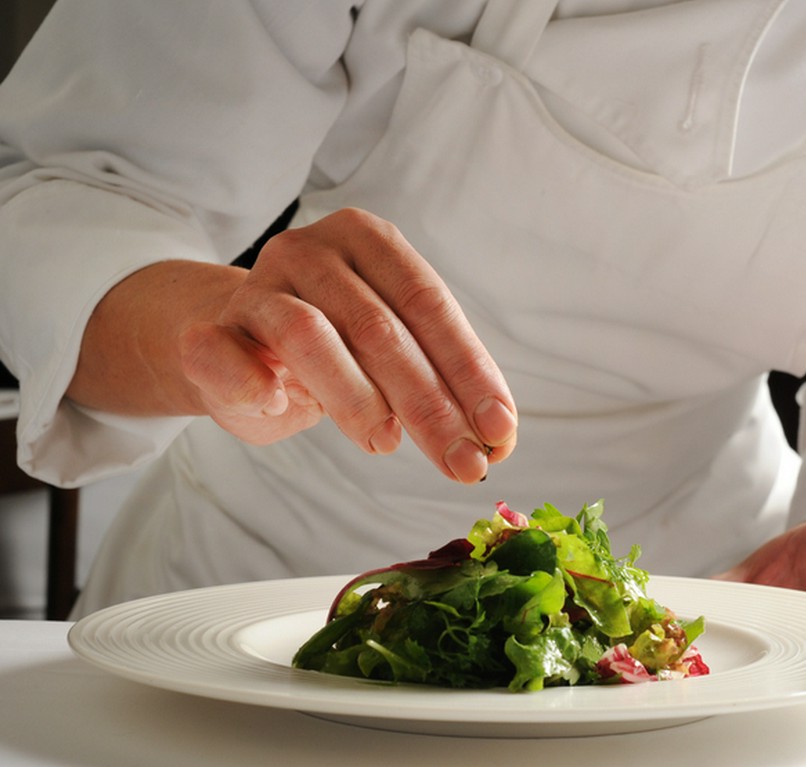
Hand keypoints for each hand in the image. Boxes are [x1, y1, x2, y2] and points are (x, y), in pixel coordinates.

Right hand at [179, 207, 516, 482]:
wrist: (240, 345)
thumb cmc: (335, 349)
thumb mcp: (392, 355)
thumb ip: (440, 380)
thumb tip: (498, 437)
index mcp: (370, 242)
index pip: (430, 305)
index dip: (468, 371)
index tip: (499, 430)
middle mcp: (313, 251)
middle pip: (380, 327)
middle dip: (430, 405)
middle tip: (462, 462)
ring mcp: (257, 287)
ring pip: (310, 335)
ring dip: (356, 399)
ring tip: (386, 443)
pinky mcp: (210, 331)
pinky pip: (220, 353)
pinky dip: (249, 380)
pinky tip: (276, 404)